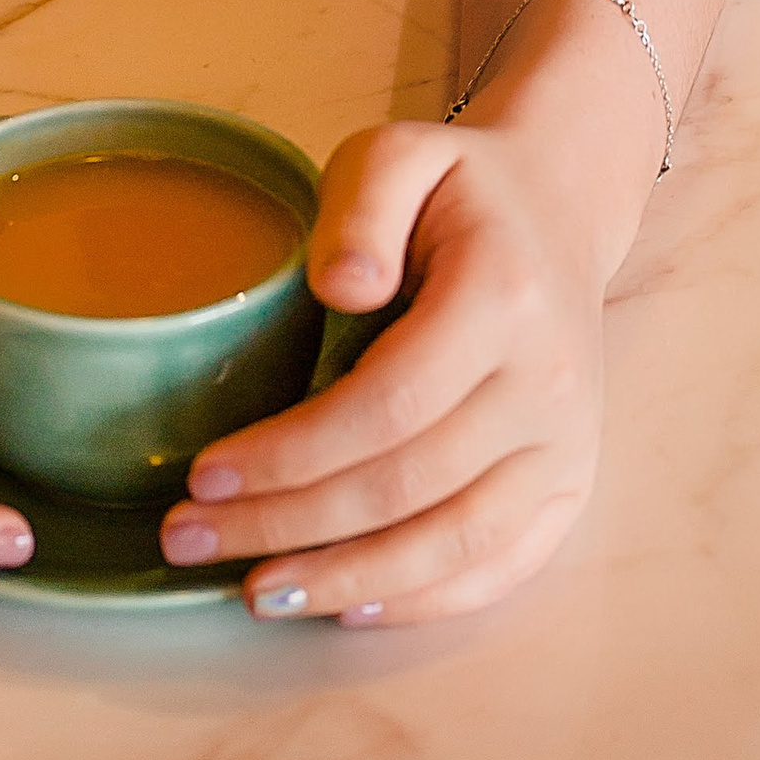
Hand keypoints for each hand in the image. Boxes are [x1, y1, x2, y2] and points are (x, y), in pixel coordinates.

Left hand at [158, 116, 610, 624]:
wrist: (558, 213)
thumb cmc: (456, 189)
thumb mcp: (400, 152)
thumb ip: (361, 206)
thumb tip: (338, 286)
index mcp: (503, 298)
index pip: (388, 404)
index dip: (292, 453)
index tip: (204, 474)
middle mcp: (548, 385)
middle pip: (406, 486)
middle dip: (289, 525)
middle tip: (190, 539)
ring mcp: (566, 446)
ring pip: (453, 543)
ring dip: (347, 580)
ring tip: (256, 593)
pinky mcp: (569, 486)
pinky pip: (502, 566)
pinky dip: (425, 600)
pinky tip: (348, 608)